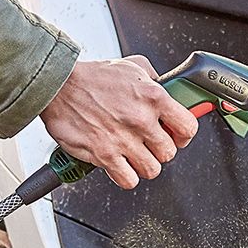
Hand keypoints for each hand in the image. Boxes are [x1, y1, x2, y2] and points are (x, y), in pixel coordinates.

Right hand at [40, 54, 202, 191]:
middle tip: (148, 143)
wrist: (59, 86)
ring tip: (133, 154)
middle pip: (170, 153)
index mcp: (153, 97)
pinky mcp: (104, 155)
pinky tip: (120, 164)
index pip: (188, 127)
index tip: (177, 136)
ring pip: (152, 170)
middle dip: (159, 150)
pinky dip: (126, 176)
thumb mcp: (131, 66)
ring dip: (143, 164)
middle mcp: (141, 120)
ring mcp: (123, 140)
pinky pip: (128, 180)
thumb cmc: (91, 77)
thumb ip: (153, 78)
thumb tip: (165, 86)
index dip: (184, 135)